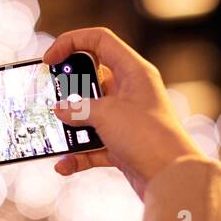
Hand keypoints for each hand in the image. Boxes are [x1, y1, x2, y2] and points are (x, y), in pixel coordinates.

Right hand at [44, 28, 202, 199]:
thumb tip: (60, 109)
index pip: (100, 41)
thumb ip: (78, 108)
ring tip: (53, 134)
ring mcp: (126, 119)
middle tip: (48, 98)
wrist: (173, 179)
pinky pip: (93, 144)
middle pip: (91, 79)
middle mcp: (131, 91)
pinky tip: (64, 164)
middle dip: (67, 90)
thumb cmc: (149, 137)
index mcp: (134, 71)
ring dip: (70, 125)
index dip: (72, 42)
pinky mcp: (122, 144)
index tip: (49, 59)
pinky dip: (78, 154)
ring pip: (89, 114)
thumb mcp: (107, 115)